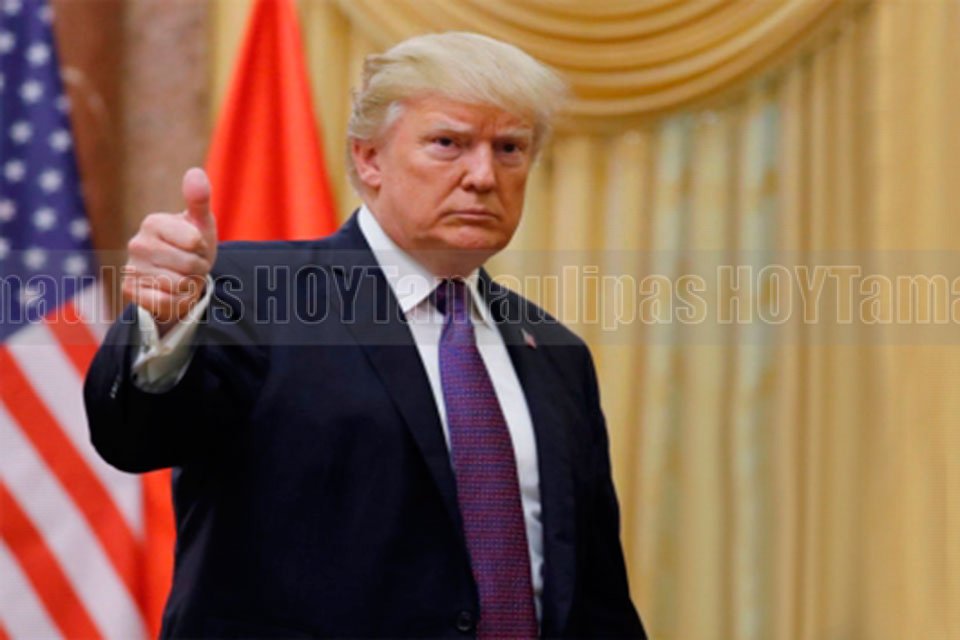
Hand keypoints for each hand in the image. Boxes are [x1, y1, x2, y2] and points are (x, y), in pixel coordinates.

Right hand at [122, 167, 217, 334]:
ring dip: (190, 286)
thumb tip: (195, 172)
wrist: (179, 278)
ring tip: (182, 277)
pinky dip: (178, 301)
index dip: (202, 248)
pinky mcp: (130, 292)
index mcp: (153, 222)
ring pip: (179, 285)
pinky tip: (172, 293)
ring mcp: (131, 268)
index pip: (194, 241)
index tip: (196, 246)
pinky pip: (166, 302)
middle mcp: (136, 244)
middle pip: (189, 265)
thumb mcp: (200, 223)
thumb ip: (199, 199)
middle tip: (190, 265)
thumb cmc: (192, 246)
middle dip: (198, 269)